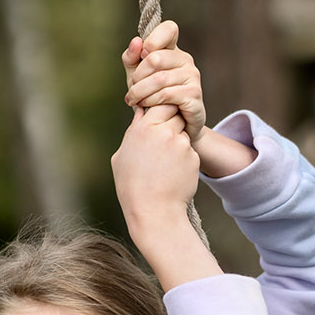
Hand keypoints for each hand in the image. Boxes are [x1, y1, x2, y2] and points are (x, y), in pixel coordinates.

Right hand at [111, 103, 199, 227]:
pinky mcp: (193, 157)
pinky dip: (184, 159)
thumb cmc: (132, 186)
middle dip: (172, 122)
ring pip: (184, 133)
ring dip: (178, 142)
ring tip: (165, 164)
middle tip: (163, 141)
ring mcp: (181, 144)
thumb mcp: (121, 156)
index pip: (160, 103)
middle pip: (175, 113)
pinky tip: (173, 174)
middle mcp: (164, 132)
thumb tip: (140, 112)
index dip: (161, 110)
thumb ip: (133, 131)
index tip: (158, 120)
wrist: (153, 211)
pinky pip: (190, 151)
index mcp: (143, 128)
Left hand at [122, 20, 205, 142]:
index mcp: (173, 50)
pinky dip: (151, 101)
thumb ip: (132, 58)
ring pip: (159, 79)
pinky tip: (146, 107)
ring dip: (140, 92)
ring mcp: (192, 77)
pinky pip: (166, 94)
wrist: (170, 126)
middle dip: (137, 76)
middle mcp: (186, 60)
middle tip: (131, 90)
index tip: (142, 56)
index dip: (152, 39)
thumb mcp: (137, 77)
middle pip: (155, 58)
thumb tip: (136, 42)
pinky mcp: (194, 95)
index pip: (169, 28)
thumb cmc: (153, 98)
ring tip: (134, 100)